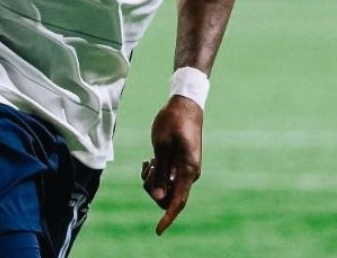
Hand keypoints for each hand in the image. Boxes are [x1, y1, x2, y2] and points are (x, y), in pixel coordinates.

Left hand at [142, 95, 202, 235]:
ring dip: (152, 180)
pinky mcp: (180, 164)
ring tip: (148, 161)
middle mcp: (189, 174)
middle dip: (153, 190)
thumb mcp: (161, 146)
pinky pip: (166, 179)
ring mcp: (185, 170)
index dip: (168, 218)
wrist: (185, 104)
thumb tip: (158, 197)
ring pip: (165, 188)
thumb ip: (160, 173)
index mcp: (188, 170)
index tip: (157, 230)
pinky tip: (149, 160)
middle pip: (169, 197)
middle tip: (147, 168)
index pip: (178, 201)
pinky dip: (155, 174)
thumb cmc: (173, 121)